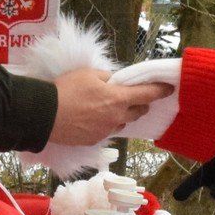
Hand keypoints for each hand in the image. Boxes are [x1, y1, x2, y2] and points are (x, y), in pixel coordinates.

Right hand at [48, 67, 171, 146]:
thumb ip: (107, 77)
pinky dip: (107, 123)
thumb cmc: (67, 89)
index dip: (160, 90)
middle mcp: (117, 117)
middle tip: (136, 96)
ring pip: (123, 122)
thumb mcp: (88, 73)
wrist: (45, 114)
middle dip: (141, 103)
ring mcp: (106, 131)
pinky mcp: (95, 140)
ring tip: (109, 106)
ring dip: (122, 114)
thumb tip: (114, 82)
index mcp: (118, 99)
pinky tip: (94, 117)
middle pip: (138, 111)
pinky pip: (108, 130)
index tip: (169, 88)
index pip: (147, 94)